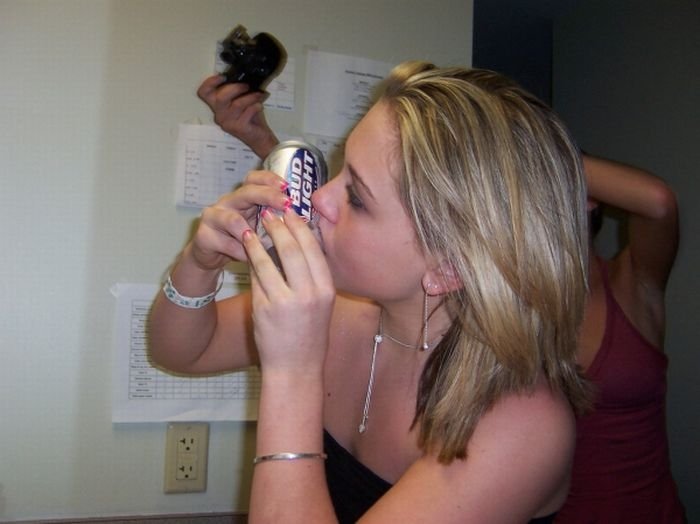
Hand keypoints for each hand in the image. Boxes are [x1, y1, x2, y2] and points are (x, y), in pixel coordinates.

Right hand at [186, 170, 289, 271]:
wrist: (211, 258)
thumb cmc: (240, 241)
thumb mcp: (259, 228)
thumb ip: (274, 221)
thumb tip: (302, 222)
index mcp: (244, 198)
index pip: (254, 179)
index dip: (270, 179)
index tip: (287, 186)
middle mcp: (228, 202)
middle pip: (246, 192)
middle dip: (268, 196)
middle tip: (285, 204)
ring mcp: (213, 217)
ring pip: (232, 218)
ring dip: (250, 231)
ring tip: (263, 240)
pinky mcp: (204, 235)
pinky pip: (225, 242)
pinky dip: (239, 251)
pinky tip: (249, 257)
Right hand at [197, 74, 278, 157]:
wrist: (260, 138)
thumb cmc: (251, 118)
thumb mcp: (241, 101)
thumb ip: (237, 91)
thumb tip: (242, 75)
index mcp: (217, 107)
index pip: (204, 93)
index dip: (210, 82)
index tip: (223, 76)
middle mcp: (219, 115)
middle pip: (220, 97)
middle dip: (235, 88)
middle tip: (247, 86)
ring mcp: (228, 123)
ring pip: (237, 103)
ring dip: (250, 96)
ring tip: (259, 95)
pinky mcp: (239, 128)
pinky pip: (248, 111)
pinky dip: (256, 105)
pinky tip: (260, 106)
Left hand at [242, 207, 334, 373]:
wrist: (296, 368)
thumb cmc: (309, 335)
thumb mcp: (321, 304)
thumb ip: (312, 276)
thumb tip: (298, 243)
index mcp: (327, 290)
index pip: (313, 249)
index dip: (301, 227)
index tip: (292, 213)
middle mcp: (309, 294)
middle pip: (293, 250)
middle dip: (280, 227)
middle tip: (271, 212)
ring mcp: (286, 302)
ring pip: (270, 261)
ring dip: (260, 240)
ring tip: (252, 226)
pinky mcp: (265, 309)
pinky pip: (257, 278)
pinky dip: (252, 261)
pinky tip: (247, 250)